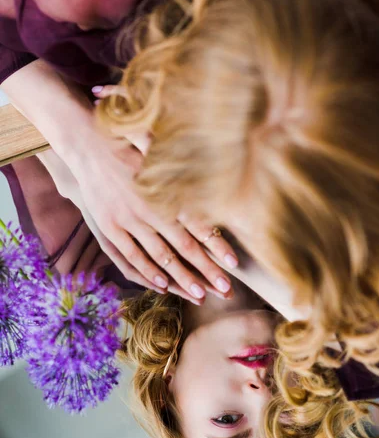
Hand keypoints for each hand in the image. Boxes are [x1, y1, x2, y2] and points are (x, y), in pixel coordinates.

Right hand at [38, 147, 236, 302]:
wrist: (85, 143)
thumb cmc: (129, 142)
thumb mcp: (162, 147)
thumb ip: (184, 162)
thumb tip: (215, 159)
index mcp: (165, 190)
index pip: (199, 224)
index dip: (217, 246)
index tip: (234, 263)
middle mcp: (148, 209)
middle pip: (183, 247)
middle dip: (206, 270)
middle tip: (226, 290)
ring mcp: (127, 221)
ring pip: (159, 257)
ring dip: (181, 278)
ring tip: (200, 296)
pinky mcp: (108, 227)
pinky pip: (130, 256)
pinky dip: (147, 272)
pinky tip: (163, 286)